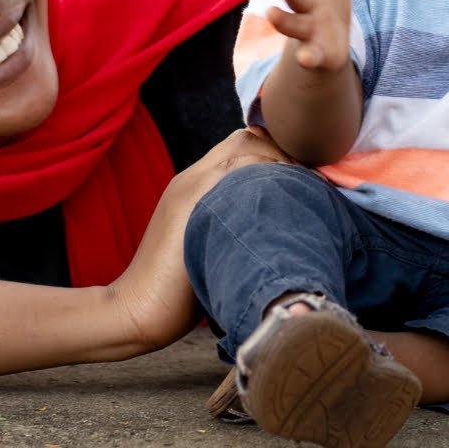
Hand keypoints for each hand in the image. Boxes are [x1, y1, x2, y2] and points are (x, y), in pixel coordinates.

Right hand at [109, 127, 292, 350]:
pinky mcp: (191, 202)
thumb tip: (276, 234)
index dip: (275, 155)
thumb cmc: (177, 293)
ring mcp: (189, 187)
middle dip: (283, 152)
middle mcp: (190, 179)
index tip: (302, 178)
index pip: (239, 146)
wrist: (138, 310)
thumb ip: (230, 228)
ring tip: (306, 187)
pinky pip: (235, 167)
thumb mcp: (207, 248)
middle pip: (243, 138)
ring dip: (280, 161)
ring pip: (243, 146)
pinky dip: (266, 173)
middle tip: (311, 180)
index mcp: (192, 187)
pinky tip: (289, 197)